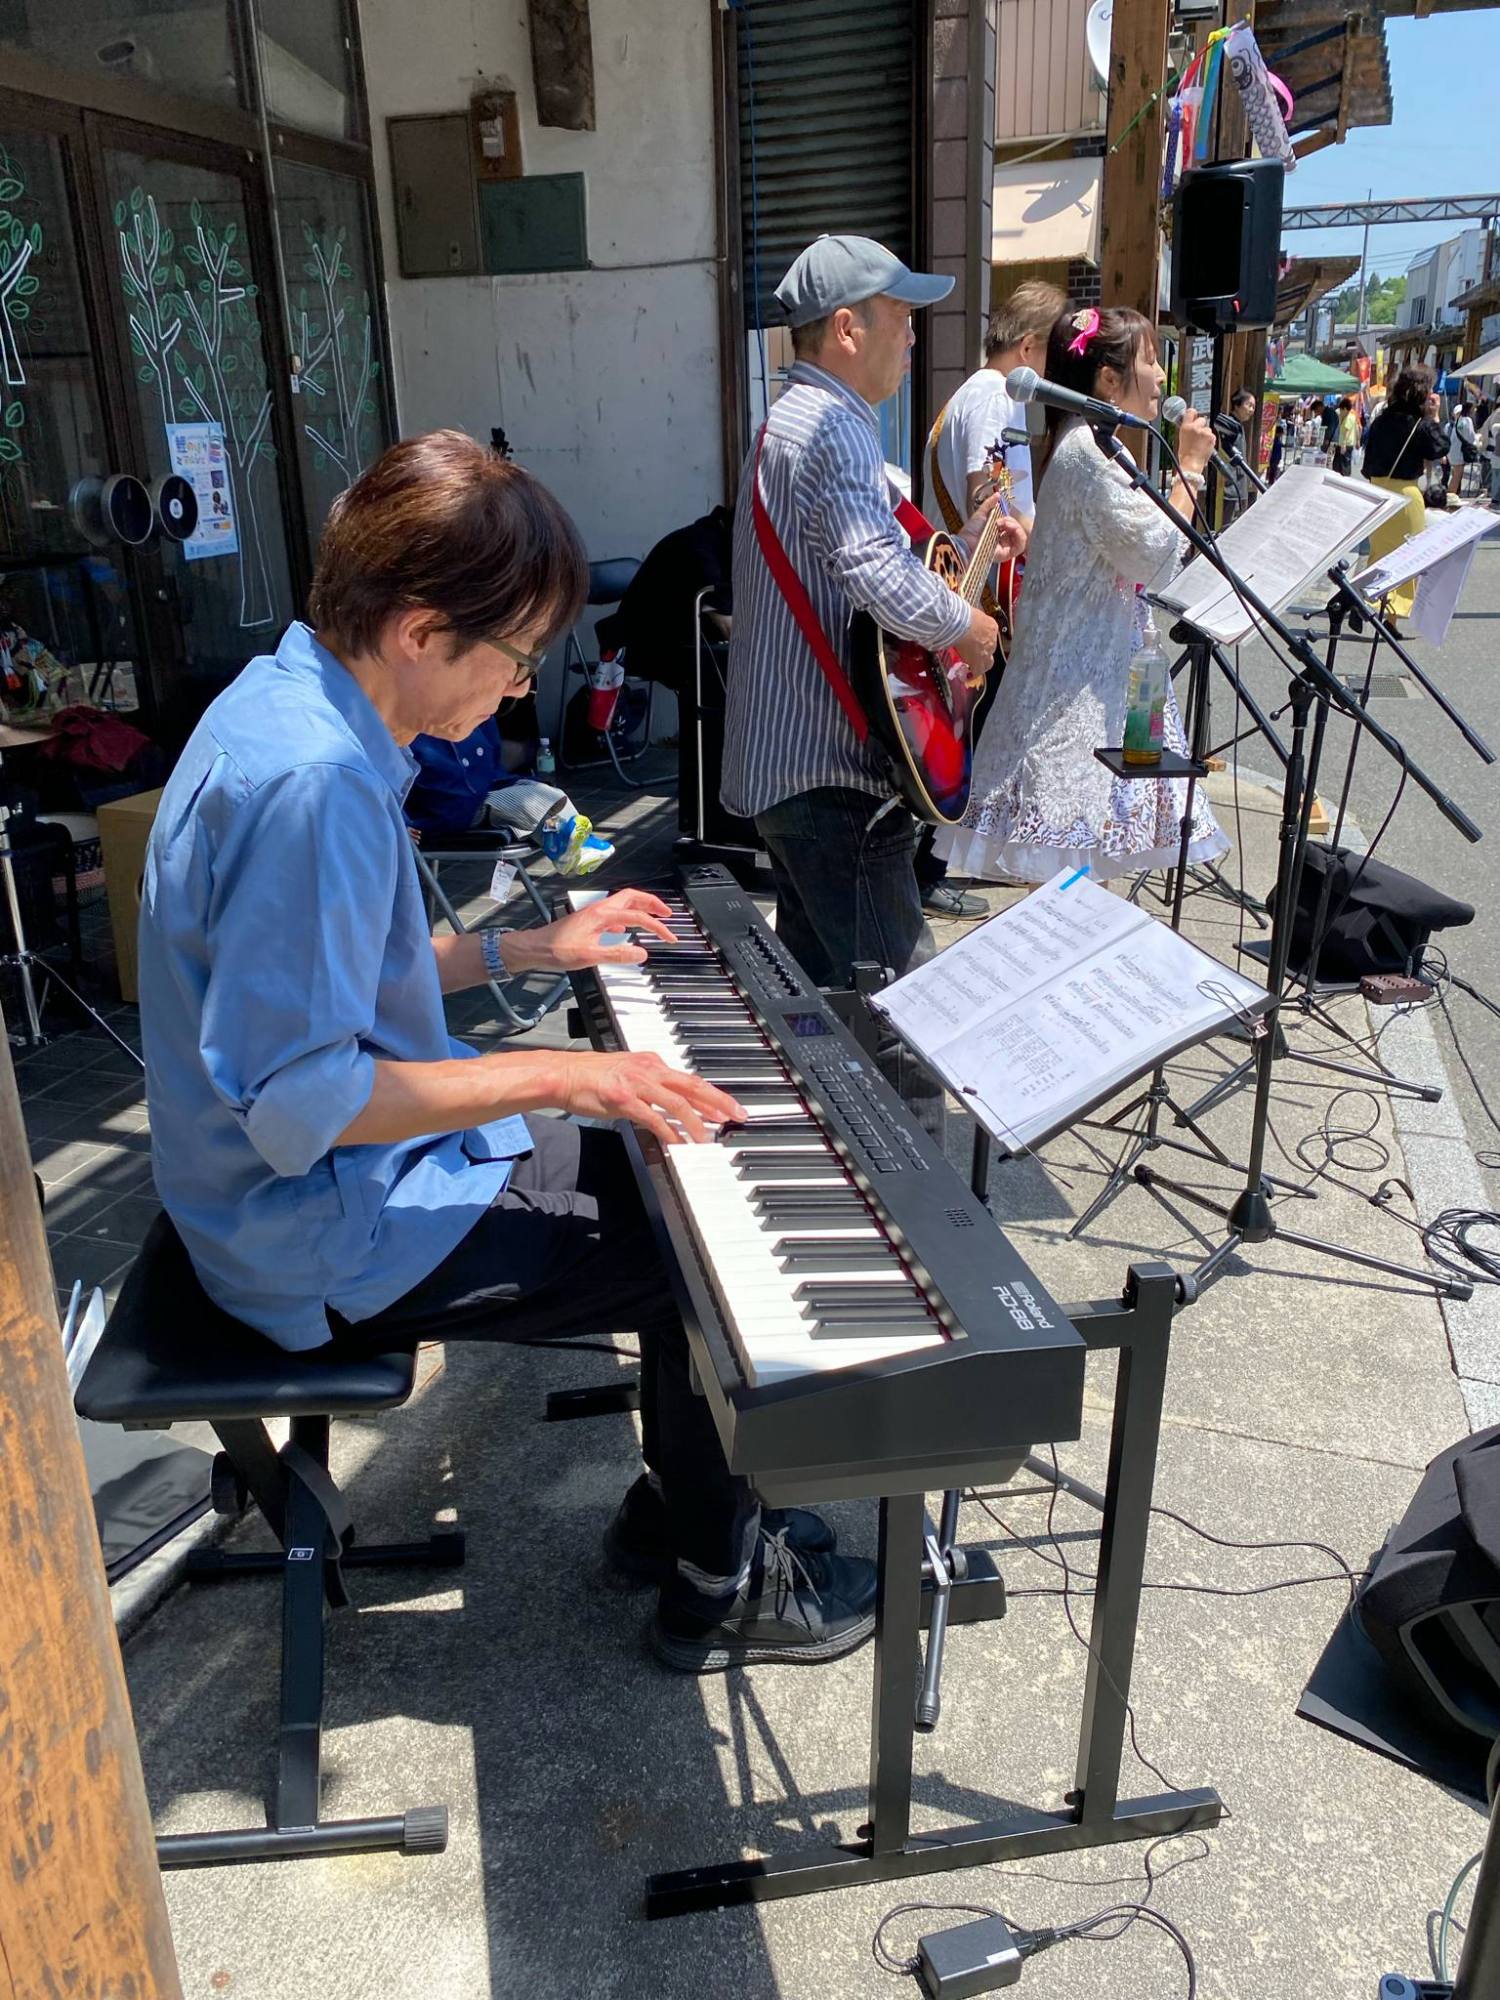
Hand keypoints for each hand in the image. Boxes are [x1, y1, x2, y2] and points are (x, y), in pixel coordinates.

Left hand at [504, 887, 675, 974]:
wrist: (535, 948)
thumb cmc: (557, 950)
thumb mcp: (590, 956)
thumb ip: (617, 955)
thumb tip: (642, 953)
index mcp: (602, 915)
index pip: (638, 917)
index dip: (657, 927)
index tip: (670, 937)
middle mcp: (599, 909)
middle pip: (632, 897)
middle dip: (653, 904)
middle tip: (668, 914)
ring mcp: (594, 913)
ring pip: (623, 903)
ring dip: (640, 907)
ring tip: (653, 916)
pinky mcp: (589, 920)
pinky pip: (614, 912)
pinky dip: (626, 916)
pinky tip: (626, 929)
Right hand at [557, 1049, 745, 1146]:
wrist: (564, 1074)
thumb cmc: (593, 1077)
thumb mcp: (629, 1074)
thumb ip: (651, 1086)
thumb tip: (670, 1102)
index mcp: (653, 1063)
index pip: (690, 1079)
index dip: (713, 1095)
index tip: (729, 1108)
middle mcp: (649, 1069)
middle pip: (693, 1086)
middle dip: (718, 1103)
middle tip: (736, 1117)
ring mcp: (637, 1083)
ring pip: (677, 1103)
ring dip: (696, 1122)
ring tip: (707, 1138)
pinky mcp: (624, 1099)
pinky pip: (653, 1117)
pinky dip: (668, 1131)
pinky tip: (677, 1142)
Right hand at [952, 604, 999, 685]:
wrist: (959, 623)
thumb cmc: (960, 614)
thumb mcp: (968, 613)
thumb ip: (967, 617)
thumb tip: (957, 614)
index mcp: (991, 625)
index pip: (990, 634)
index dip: (983, 639)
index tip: (977, 641)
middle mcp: (992, 639)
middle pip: (990, 648)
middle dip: (983, 652)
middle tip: (975, 655)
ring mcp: (986, 651)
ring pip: (987, 662)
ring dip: (980, 664)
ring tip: (973, 669)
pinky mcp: (978, 662)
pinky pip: (977, 670)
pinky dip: (973, 674)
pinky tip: (967, 676)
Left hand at [958, 495, 1027, 565]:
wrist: (965, 542)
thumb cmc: (969, 531)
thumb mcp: (980, 513)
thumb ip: (989, 503)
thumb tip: (997, 495)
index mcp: (997, 533)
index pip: (1012, 525)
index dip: (1009, 519)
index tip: (1002, 516)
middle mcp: (1002, 541)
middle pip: (1017, 530)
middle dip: (1011, 521)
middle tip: (1001, 520)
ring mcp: (1005, 548)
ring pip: (1020, 537)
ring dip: (1015, 526)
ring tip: (1004, 524)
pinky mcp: (1006, 555)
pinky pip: (1020, 545)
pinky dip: (1019, 534)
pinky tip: (1011, 529)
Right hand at [1176, 409, 1214, 476]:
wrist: (1191, 464)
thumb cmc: (1185, 455)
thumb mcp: (1181, 439)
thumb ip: (1187, 429)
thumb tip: (1191, 424)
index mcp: (1185, 427)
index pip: (1191, 412)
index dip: (1193, 414)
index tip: (1194, 416)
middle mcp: (1195, 427)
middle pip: (1202, 419)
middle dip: (1201, 426)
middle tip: (1198, 435)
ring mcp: (1204, 432)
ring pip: (1208, 428)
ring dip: (1206, 434)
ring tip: (1200, 444)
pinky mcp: (1211, 437)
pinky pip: (1212, 435)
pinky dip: (1210, 440)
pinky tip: (1204, 446)